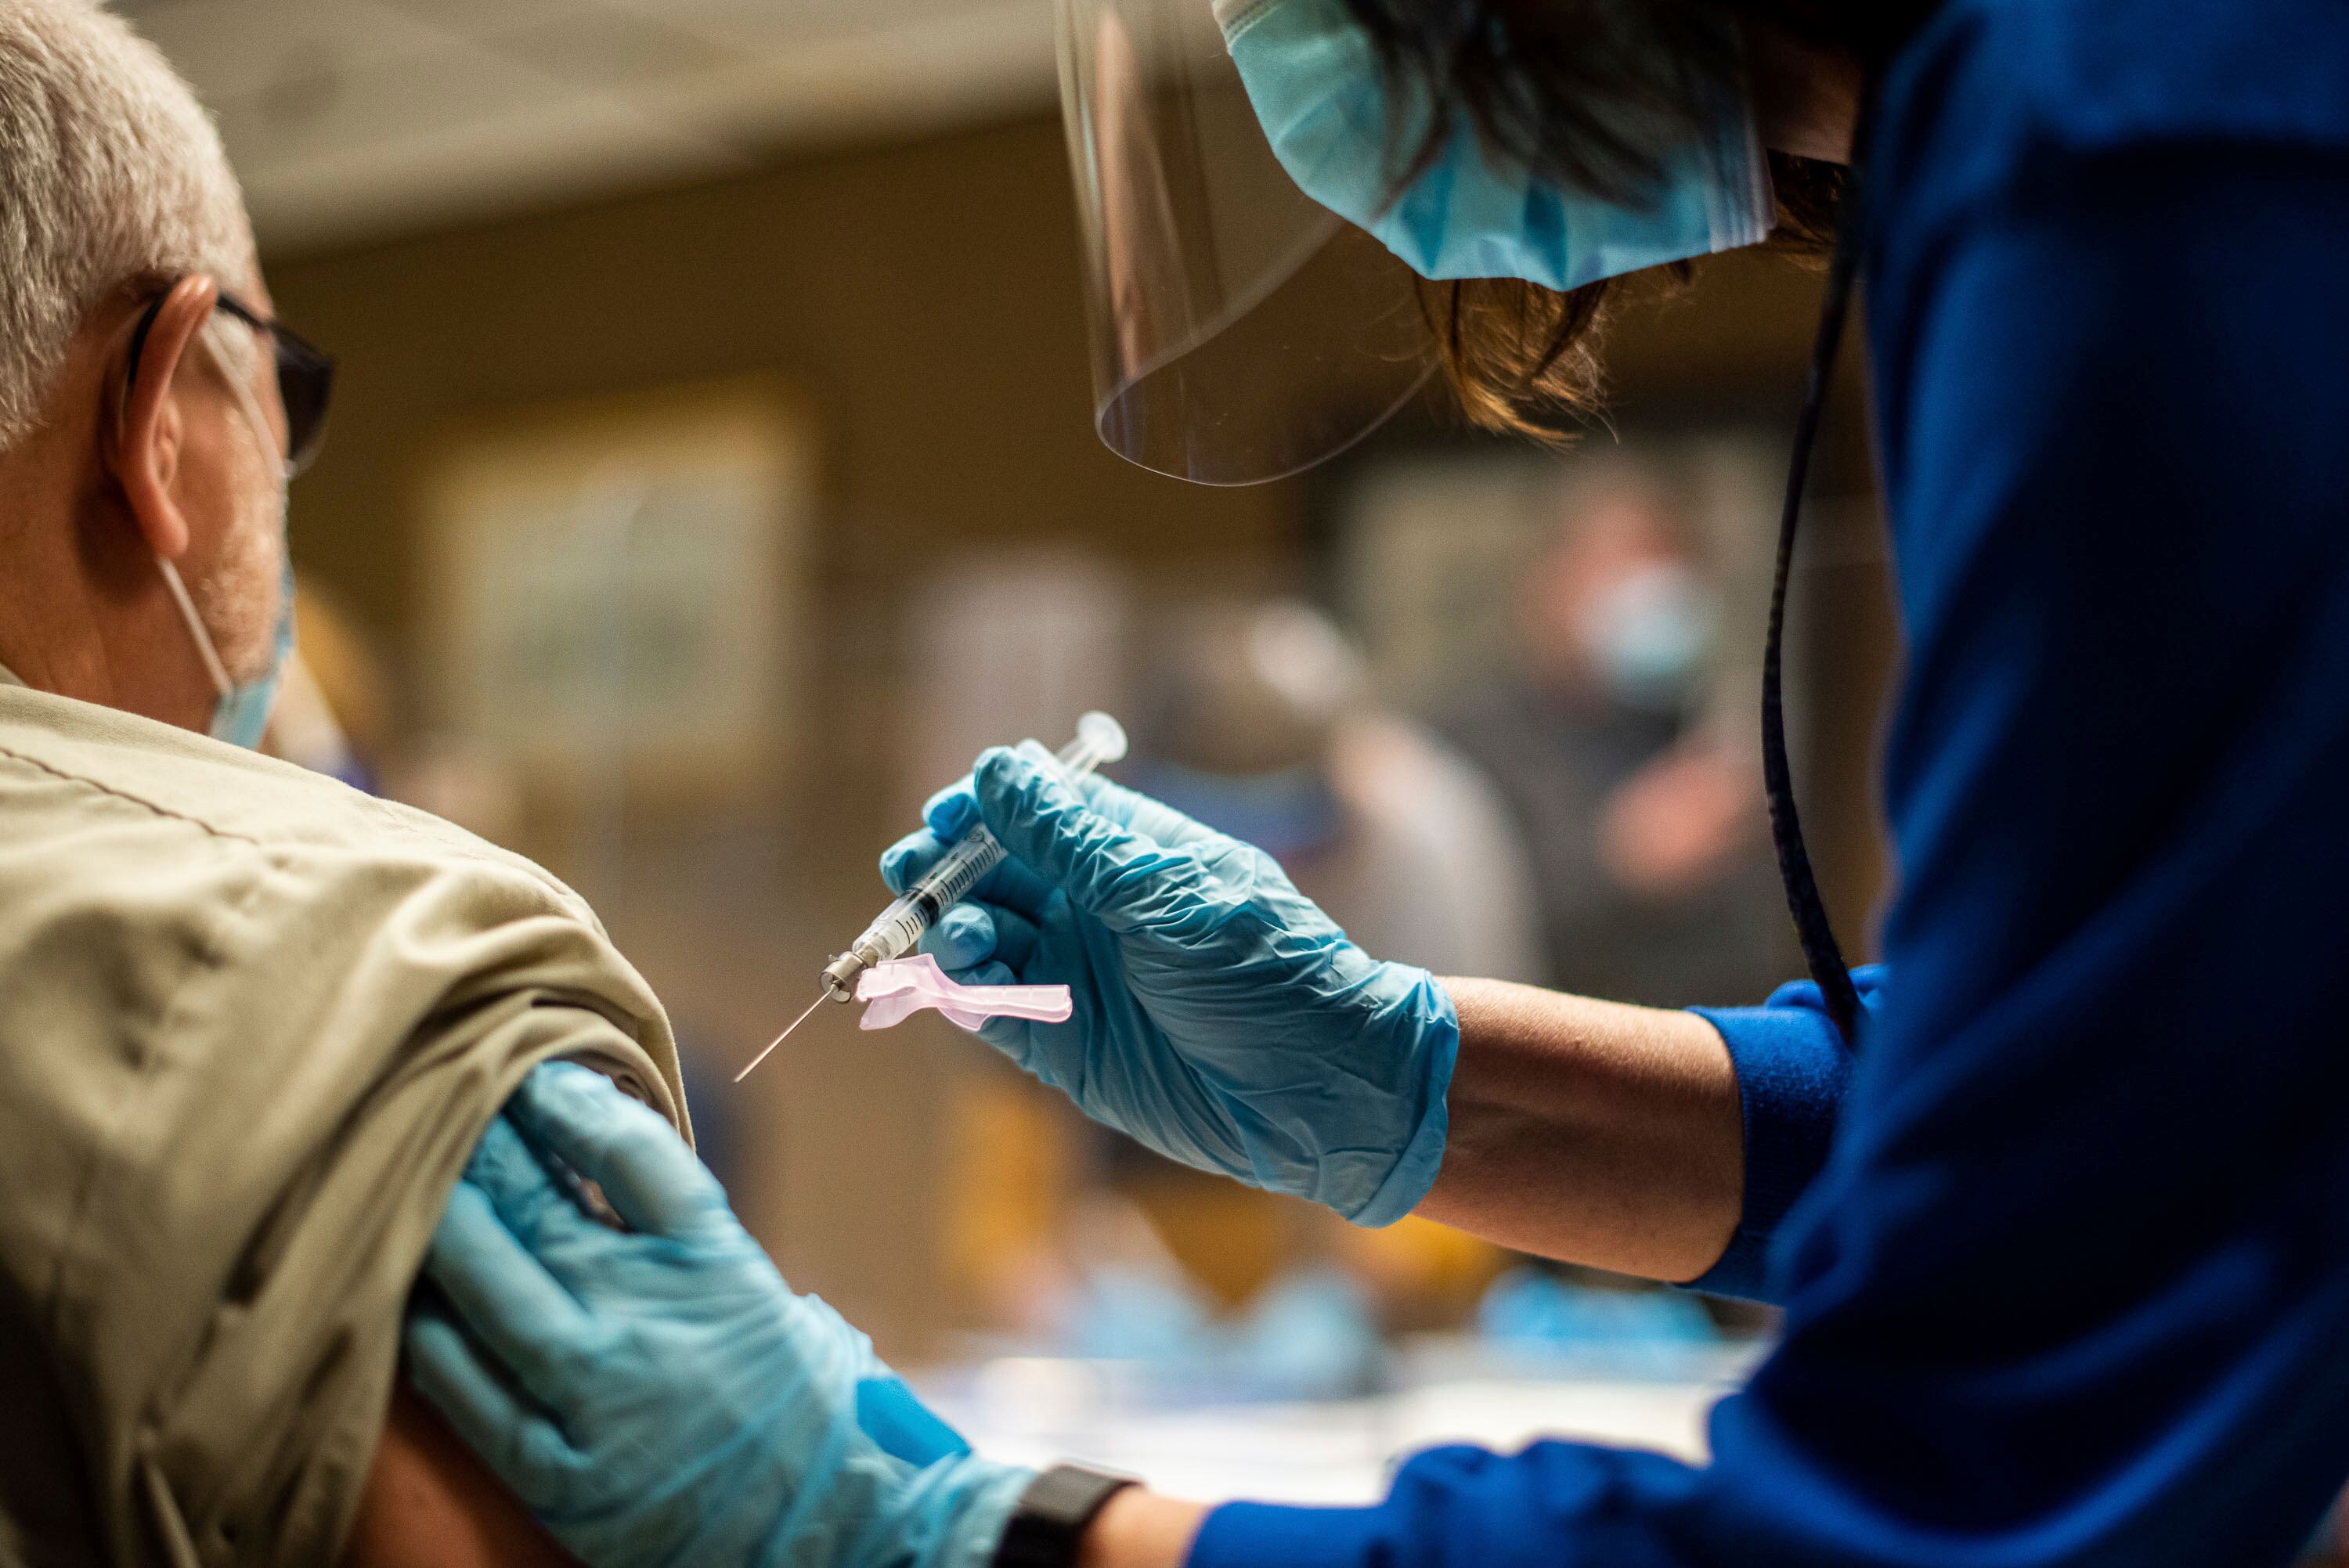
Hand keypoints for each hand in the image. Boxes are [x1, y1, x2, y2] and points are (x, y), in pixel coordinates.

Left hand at [405, 1063, 1030, 1567]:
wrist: (820, 1514)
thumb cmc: (777, 1382)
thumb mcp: (738, 1270)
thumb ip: (659, 1197)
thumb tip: (573, 1111)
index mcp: (710, 1259)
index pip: (621, 1148)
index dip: (559, 1096)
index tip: (521, 1064)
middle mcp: (651, 1319)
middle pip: (538, 1204)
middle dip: (476, 1143)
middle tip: (432, 1094)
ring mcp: (597, 1399)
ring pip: (487, 1285)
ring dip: (440, 1220)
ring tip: (400, 1172)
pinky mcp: (559, 1474)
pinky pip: (466, 1389)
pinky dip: (428, 1330)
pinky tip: (406, 1290)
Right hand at [882, 746, 1457, 1225]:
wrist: (1320, 1088)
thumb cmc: (1266, 972)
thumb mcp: (1167, 896)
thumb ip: (1075, 843)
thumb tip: (999, 771)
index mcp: (1128, 855)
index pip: (1035, 812)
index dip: (983, 808)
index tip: (948, 813)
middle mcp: (1093, 910)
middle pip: (991, 873)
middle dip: (945, 867)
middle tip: (914, 869)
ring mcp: (1074, 976)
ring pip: (980, 940)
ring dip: (953, 930)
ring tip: (964, 937)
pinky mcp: (1062, 1046)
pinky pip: (991, 1008)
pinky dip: (962, 992)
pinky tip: (960, 981)